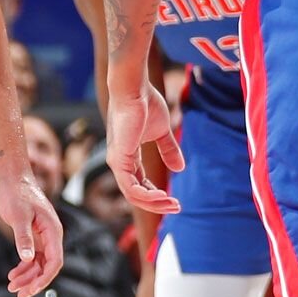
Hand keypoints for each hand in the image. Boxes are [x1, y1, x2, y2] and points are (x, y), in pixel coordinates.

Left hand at [0, 171, 63, 296]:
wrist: (13, 180)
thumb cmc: (18, 194)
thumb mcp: (19, 216)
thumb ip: (24, 237)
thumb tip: (28, 258)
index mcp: (53, 231)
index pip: (55, 261)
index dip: (45, 278)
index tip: (32, 289)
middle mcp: (51, 237)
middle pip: (47, 267)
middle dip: (34, 282)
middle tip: (20, 294)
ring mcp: (43, 238)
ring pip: (39, 265)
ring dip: (27, 277)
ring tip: (12, 286)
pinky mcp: (34, 237)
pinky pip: (32, 258)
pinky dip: (23, 268)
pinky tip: (12, 275)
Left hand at [106, 87, 183, 213]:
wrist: (135, 89)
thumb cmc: (145, 104)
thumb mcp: (162, 132)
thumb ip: (169, 149)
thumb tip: (180, 168)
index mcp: (128, 156)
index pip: (139, 184)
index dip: (156, 195)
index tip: (174, 199)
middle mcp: (119, 162)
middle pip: (136, 194)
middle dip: (157, 204)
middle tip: (177, 207)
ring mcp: (116, 162)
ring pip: (132, 195)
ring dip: (154, 203)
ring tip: (172, 203)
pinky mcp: (118, 159)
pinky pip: (130, 187)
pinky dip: (146, 196)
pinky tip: (162, 196)